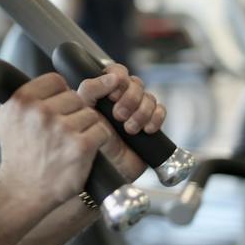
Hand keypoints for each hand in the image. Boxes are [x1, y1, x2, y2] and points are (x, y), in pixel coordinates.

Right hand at [0, 73, 113, 209]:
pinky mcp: (80, 146)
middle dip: (72, 113)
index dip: (58, 96)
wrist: (21, 190)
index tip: (54, 111)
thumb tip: (44, 82)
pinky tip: (80, 151)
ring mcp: (62, 129)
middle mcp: (41, 112)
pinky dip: (95, 141)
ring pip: (90, 114)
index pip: (56, 81)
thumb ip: (21, 97)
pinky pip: (101, 131)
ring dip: (84, 128)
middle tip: (60, 132)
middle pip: (76, 97)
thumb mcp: (4, 119)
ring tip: (68, 143)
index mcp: (22, 100)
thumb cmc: (15, 155)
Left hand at [74, 63, 166, 180]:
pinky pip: (161, 110)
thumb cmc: (88, 144)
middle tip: (118, 116)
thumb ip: (90, 90)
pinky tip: (145, 130)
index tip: (112, 94)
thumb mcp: (84, 113)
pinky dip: (155, 118)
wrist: (104, 172)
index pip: (117, 72)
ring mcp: (136, 112)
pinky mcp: (150, 124)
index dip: (119, 79)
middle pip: (136, 83)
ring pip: (149, 96)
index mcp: (103, 93)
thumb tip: (112, 76)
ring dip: (141, 111)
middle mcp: (120, 100)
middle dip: (130, 98)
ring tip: (129, 129)